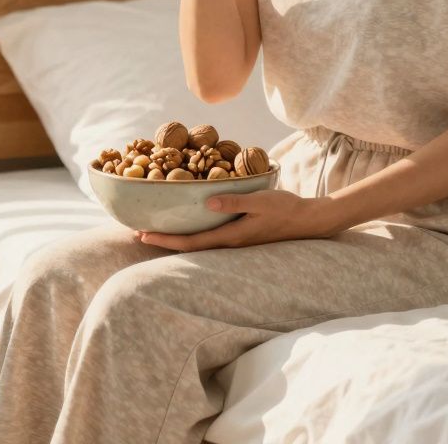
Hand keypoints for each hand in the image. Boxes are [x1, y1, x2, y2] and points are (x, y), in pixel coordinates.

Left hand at [134, 190, 334, 251]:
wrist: (310, 221)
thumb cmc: (286, 209)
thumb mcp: (260, 200)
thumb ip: (233, 201)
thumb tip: (207, 202)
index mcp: (231, 237)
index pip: (191, 243)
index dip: (166, 240)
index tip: (143, 235)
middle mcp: (230, 243)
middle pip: (190, 247)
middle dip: (164, 241)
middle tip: (138, 233)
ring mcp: (235, 242)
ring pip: (199, 244)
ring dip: (176, 238)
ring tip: (156, 230)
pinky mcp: (241, 236)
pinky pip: (210, 238)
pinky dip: (193, 233)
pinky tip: (188, 225)